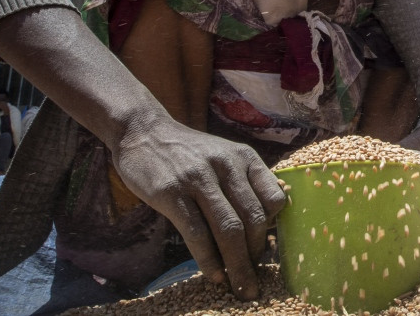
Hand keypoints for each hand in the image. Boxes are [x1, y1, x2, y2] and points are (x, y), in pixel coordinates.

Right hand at [111, 117, 285, 299]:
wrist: (144, 132)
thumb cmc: (189, 152)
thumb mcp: (225, 156)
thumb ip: (243, 184)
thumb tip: (262, 227)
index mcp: (246, 158)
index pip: (275, 198)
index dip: (274, 230)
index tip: (267, 251)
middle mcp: (227, 166)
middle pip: (253, 219)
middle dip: (256, 256)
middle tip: (253, 281)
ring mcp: (199, 179)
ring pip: (228, 229)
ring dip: (237, 264)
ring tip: (239, 286)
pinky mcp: (172, 193)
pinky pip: (197, 234)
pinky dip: (209, 260)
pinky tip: (214, 274)